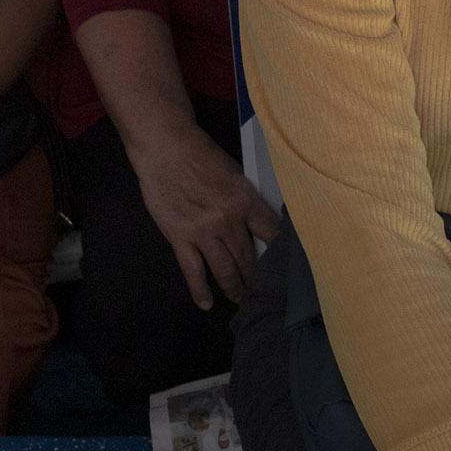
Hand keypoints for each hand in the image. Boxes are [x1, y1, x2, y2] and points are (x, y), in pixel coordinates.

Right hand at [127, 123, 279, 307]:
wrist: (164, 146)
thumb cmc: (200, 154)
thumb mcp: (234, 173)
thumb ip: (246, 201)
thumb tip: (257, 224)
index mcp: (245, 200)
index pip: (272, 234)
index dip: (280, 254)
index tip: (286, 268)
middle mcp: (228, 220)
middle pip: (249, 258)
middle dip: (258, 278)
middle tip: (265, 293)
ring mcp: (203, 232)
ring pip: (226, 270)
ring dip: (236, 288)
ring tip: (242, 300)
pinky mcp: (180, 238)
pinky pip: (193, 270)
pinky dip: (200, 290)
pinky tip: (207, 304)